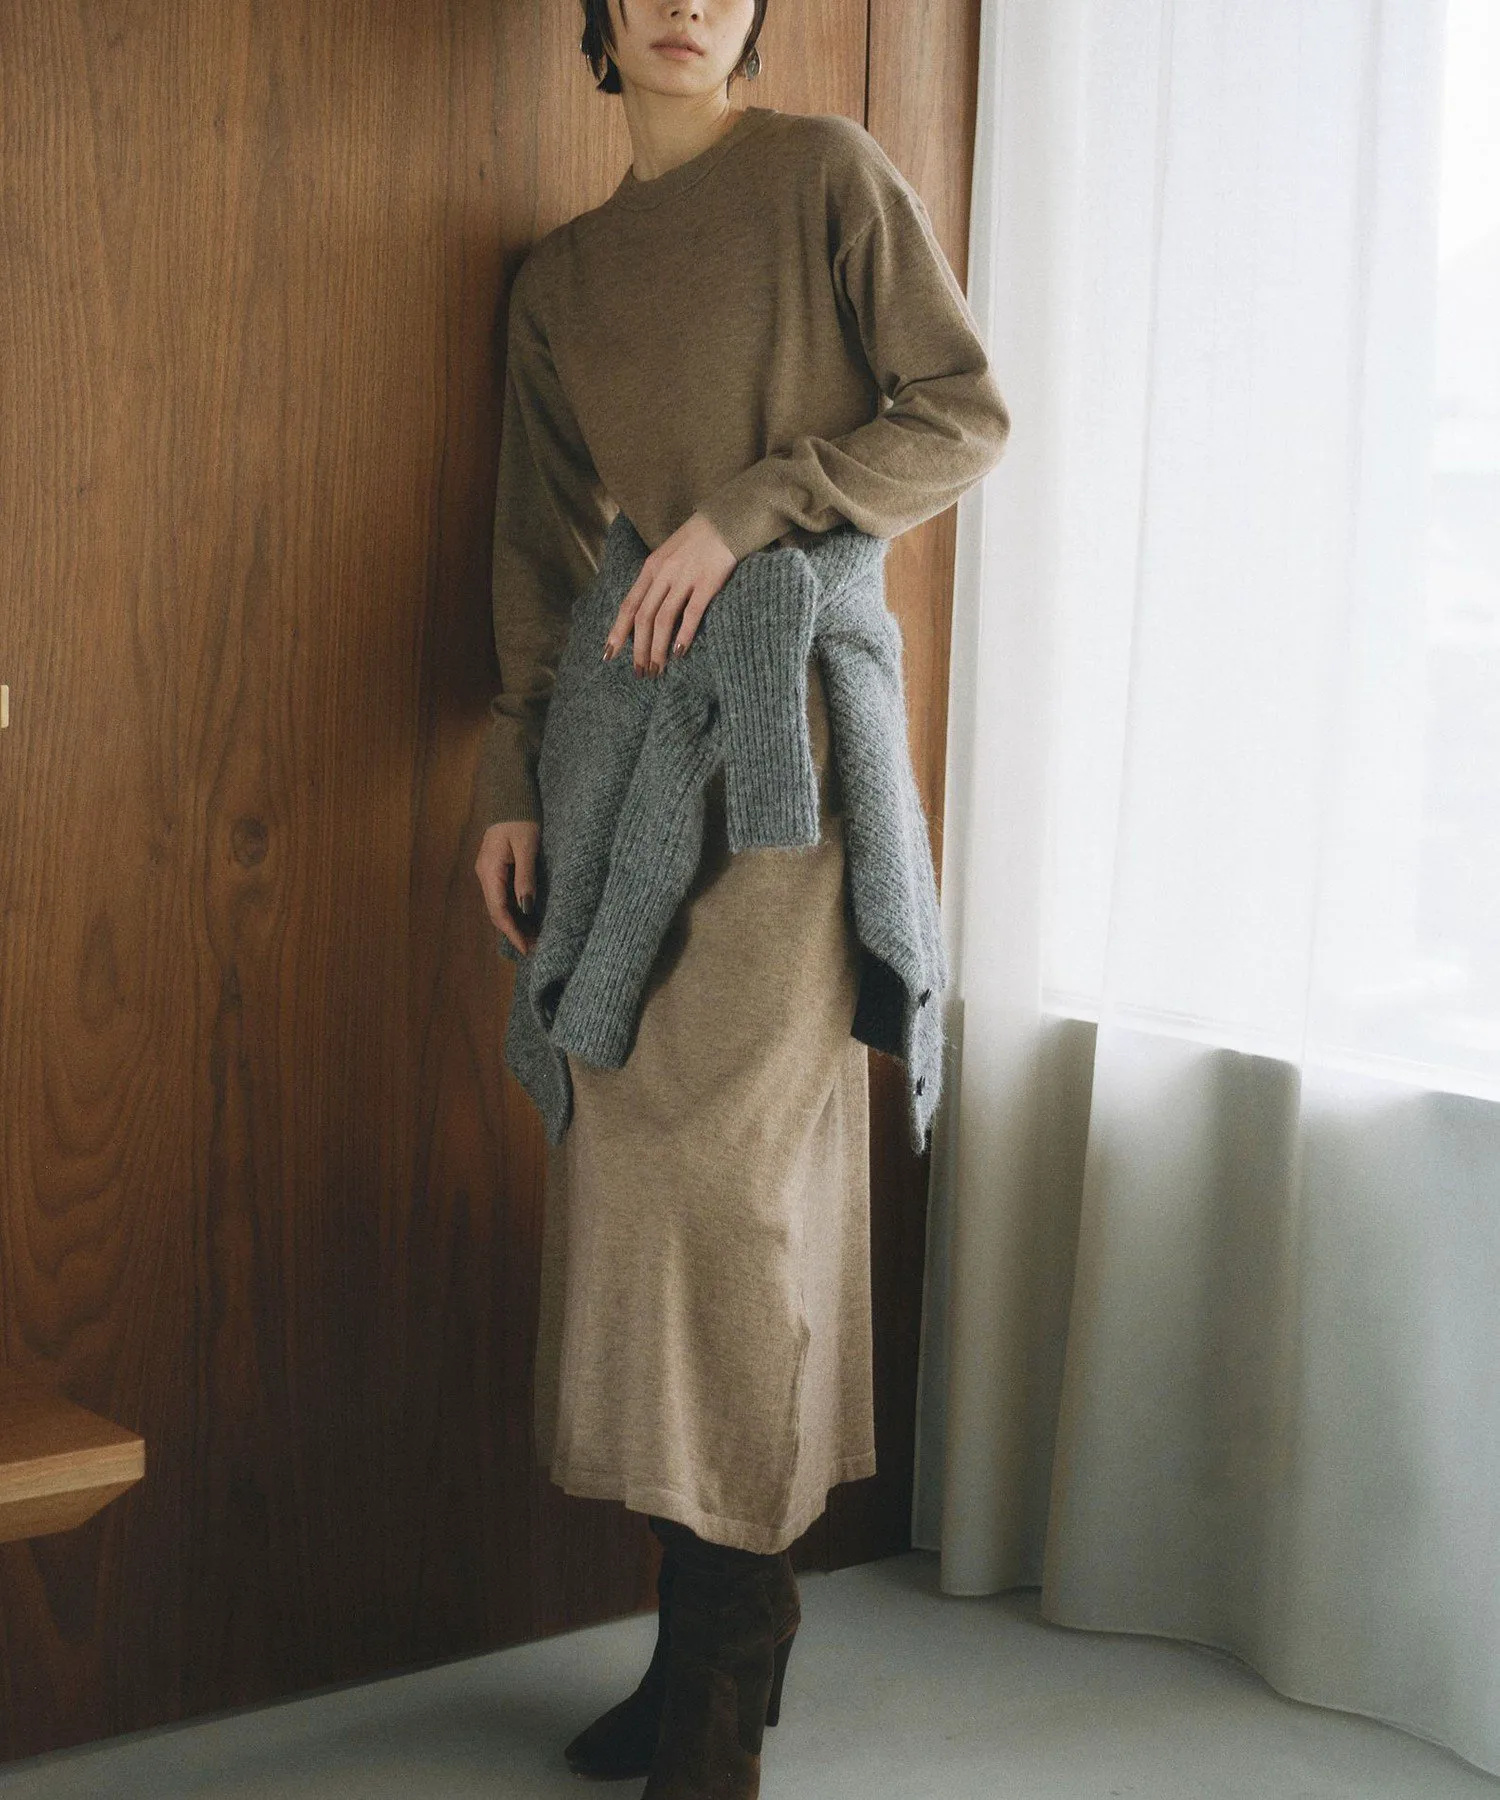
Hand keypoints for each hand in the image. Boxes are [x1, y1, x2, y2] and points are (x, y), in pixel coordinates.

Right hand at [475, 819, 541, 955]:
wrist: (510, 794)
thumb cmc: (521, 818)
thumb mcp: (527, 847)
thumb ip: (526, 877)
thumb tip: (526, 908)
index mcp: (490, 871)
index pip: (499, 911)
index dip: (512, 932)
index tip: (527, 948)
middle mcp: (485, 875)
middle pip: (496, 912)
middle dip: (514, 931)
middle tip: (535, 947)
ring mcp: (488, 871)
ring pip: (499, 905)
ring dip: (514, 922)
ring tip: (534, 936)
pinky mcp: (495, 867)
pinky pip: (502, 895)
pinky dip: (514, 909)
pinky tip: (527, 916)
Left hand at [603, 511, 736, 674]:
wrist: (728, 518)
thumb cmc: (700, 539)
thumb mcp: (670, 553)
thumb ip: (658, 578)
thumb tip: (647, 610)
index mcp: (652, 567)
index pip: (629, 605)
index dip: (618, 631)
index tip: (610, 654)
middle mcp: (664, 573)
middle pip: (644, 617)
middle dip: (639, 648)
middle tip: (640, 672)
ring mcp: (685, 578)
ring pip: (663, 619)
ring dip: (657, 648)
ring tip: (657, 669)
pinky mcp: (708, 582)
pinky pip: (691, 613)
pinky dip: (683, 635)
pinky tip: (679, 653)